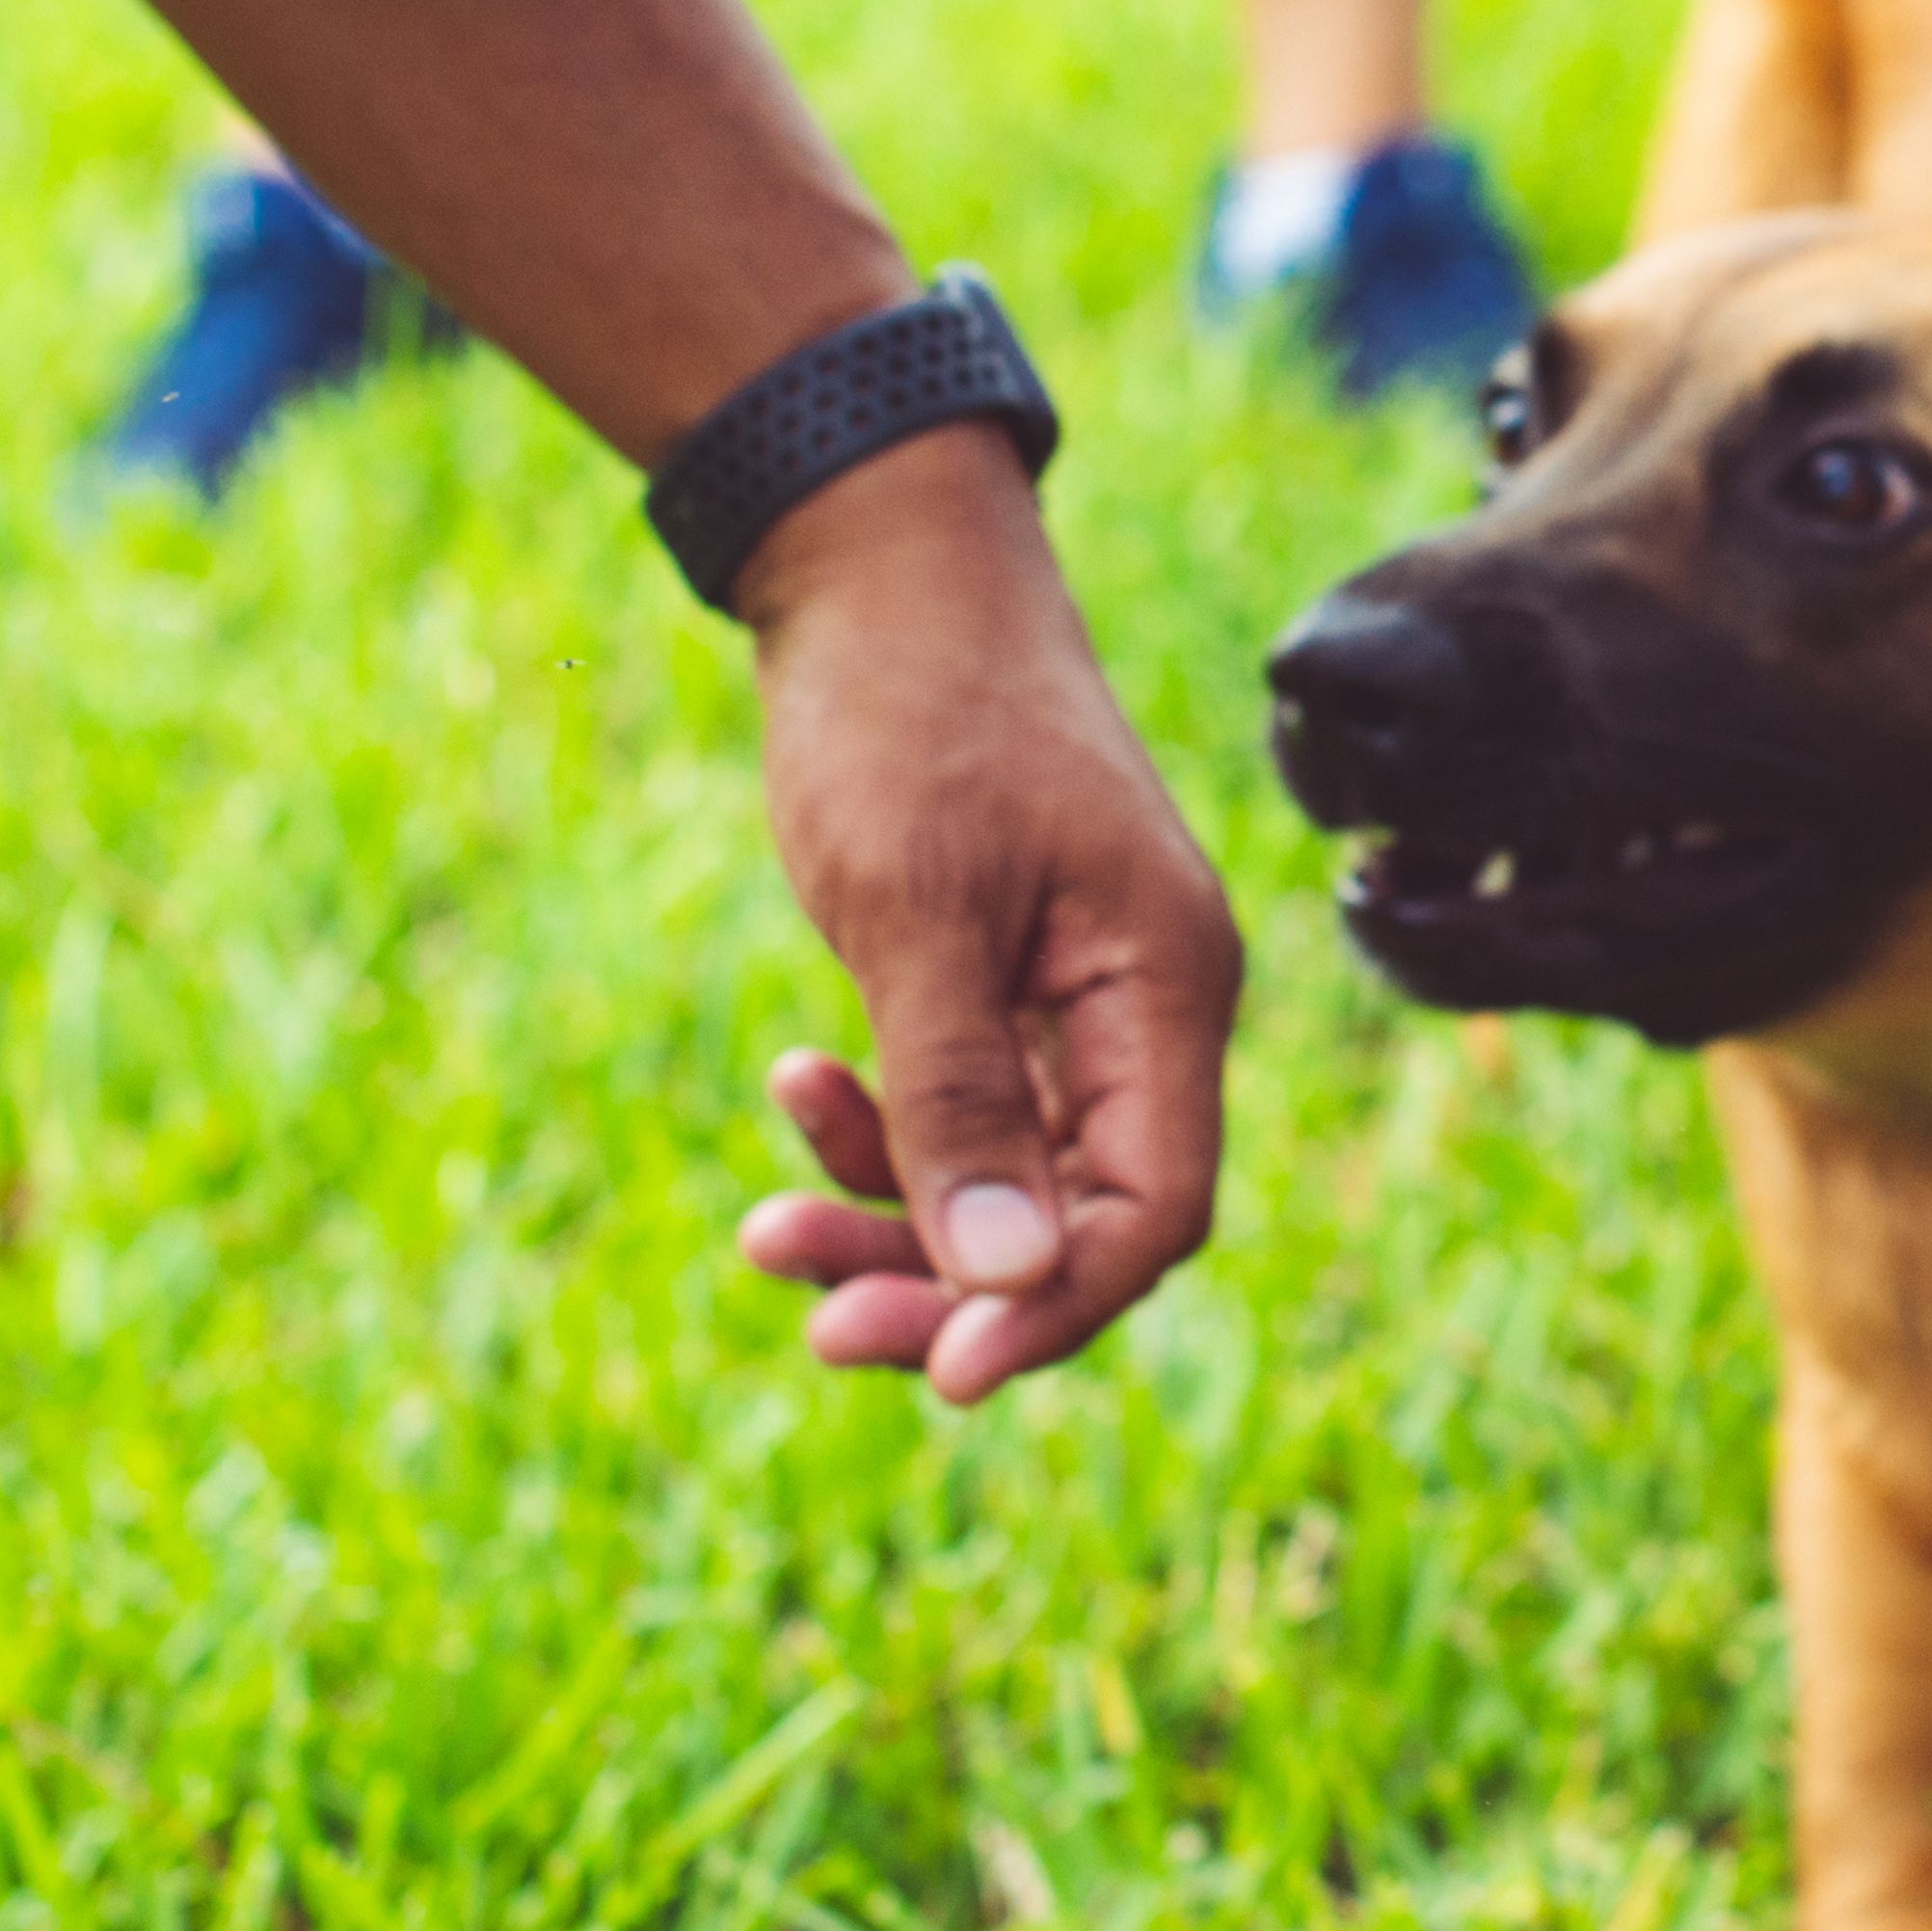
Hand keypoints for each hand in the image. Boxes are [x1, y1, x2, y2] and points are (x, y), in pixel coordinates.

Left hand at [732, 428, 1246, 1403]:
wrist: (873, 561)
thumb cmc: (907, 712)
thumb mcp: (915, 912)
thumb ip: (960, 1101)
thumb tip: (1010, 1285)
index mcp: (1166, 984)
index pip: (1152, 1209)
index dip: (1056, 1307)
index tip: (937, 1369)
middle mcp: (1143, 1005)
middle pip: (1082, 1218)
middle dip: (952, 1284)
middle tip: (815, 1321)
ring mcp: (1076, 995)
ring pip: (1011, 1178)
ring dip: (895, 1221)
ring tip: (765, 1232)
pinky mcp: (1004, 978)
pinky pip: (962, 1109)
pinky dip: (879, 1130)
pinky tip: (795, 1089)